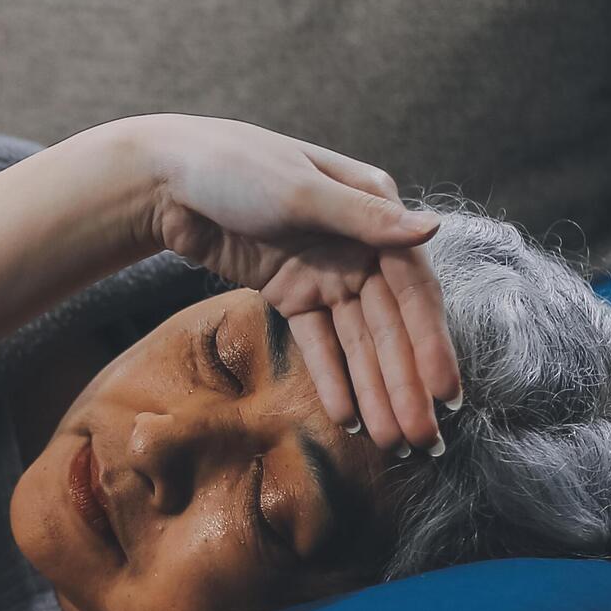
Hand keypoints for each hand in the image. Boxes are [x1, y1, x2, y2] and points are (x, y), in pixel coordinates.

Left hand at [118, 113, 461, 452]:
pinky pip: (318, 344)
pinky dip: (332, 379)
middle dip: (406, 384)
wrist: (164, 179)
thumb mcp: (299, 191)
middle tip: (422, 440)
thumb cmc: (234, 167)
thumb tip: (433, 229)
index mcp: (375, 212)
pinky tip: (348, 418)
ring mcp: (325, 272)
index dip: (431, 344)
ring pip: (357, 343)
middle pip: (389, 327)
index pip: (413, 291)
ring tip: (389, 442)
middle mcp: (359, 246)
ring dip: (375, 391)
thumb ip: (364, 218)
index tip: (445, 395)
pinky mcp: (290, 293)